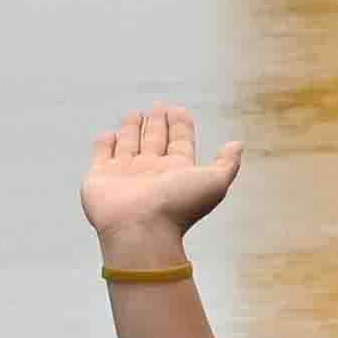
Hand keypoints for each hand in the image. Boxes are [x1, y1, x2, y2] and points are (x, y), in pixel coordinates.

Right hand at [81, 105, 244, 268]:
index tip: (177, 109)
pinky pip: (102, 155)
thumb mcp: (214, 182)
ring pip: (129, 145)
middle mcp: (151, 171)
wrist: (140, 230)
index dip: (180, 125)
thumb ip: (226, 163)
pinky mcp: (100, 177)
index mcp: (177, 171)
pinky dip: (104, 144)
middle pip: (154, 141)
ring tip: (135, 114)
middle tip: (157, 107)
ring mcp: (125, 174)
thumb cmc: (178, 207)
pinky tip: (109, 134)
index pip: (179, 141)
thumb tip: (237, 145)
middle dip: (157, 124)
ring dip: (132, 129)